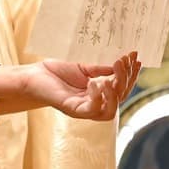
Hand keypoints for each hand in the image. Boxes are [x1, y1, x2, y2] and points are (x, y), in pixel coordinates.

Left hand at [22, 51, 140, 120]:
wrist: (33, 75)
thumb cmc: (57, 71)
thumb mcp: (84, 66)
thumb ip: (102, 67)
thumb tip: (124, 60)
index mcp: (100, 92)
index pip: (122, 87)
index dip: (131, 74)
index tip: (135, 56)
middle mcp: (95, 103)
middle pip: (121, 98)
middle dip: (126, 79)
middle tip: (123, 60)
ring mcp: (84, 109)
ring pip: (110, 112)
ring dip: (115, 93)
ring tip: (113, 74)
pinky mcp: (72, 110)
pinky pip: (91, 110)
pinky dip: (96, 97)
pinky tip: (95, 82)